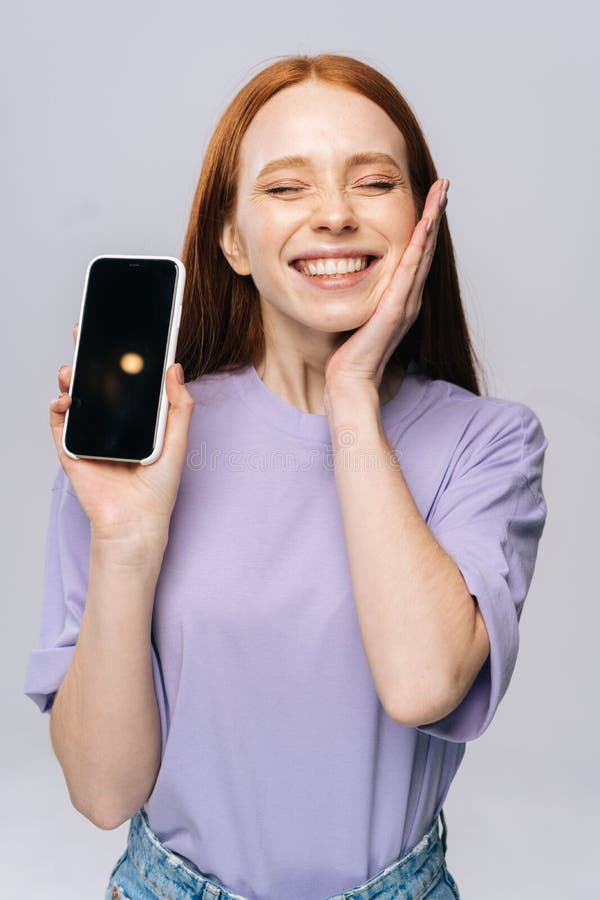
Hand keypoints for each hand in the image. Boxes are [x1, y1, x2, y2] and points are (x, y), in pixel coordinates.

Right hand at [49, 323, 195, 540]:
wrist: (137, 521)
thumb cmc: (159, 487)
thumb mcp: (178, 440)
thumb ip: (179, 405)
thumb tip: (175, 368)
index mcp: (136, 419)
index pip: (126, 381)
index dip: (121, 358)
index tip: (121, 333)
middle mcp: (111, 424)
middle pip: (97, 383)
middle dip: (89, 357)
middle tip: (86, 333)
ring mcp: (90, 436)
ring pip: (76, 398)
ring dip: (70, 377)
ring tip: (73, 366)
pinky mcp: (72, 450)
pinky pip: (59, 422)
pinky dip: (59, 405)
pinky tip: (67, 397)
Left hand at [324, 177, 448, 399]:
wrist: (350, 381)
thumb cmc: (348, 354)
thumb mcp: (357, 313)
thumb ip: (362, 294)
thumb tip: (347, 273)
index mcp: (400, 298)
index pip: (416, 254)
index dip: (425, 226)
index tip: (430, 199)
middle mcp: (409, 298)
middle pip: (427, 248)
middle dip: (435, 214)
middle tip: (444, 185)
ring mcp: (405, 303)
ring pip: (423, 254)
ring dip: (433, 222)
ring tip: (441, 195)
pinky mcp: (395, 309)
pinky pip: (409, 271)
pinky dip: (419, 246)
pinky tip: (424, 225)